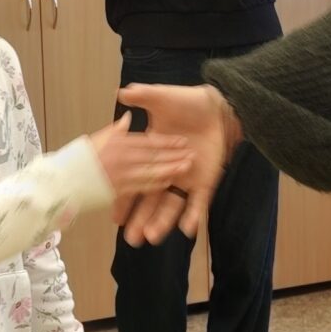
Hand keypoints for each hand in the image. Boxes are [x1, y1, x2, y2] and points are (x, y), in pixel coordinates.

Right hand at [88, 115, 191, 198]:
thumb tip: (127, 115)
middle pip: (154, 157)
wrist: (59, 181)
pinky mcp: (118, 192)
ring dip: (170, 169)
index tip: (182, 141)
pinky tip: (169, 183)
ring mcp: (120, 176)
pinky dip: (156, 185)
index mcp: (118, 144)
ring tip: (186, 167)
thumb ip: (116, 129)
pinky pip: (141, 188)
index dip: (166, 142)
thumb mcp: (98, 138)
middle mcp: (121, 159)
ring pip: (152, 172)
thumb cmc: (78, 158)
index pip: (148, 142)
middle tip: (192, 154)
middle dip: (173, 156)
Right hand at [114, 83, 238, 243]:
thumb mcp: (162, 98)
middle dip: (141, 220)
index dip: (125, 199)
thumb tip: (123, 92)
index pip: (134, 182)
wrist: (216, 107)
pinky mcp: (204, 183)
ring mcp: (186, 180)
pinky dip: (193, 214)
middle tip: (130, 239)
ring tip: (151, 237)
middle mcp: (166, 173)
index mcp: (151, 157)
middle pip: (151, 201)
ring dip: (162, 222)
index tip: (114, 217)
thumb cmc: (186, 102)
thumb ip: (144, 97)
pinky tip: (186, 229)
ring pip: (172, 206)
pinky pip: (198, 202)